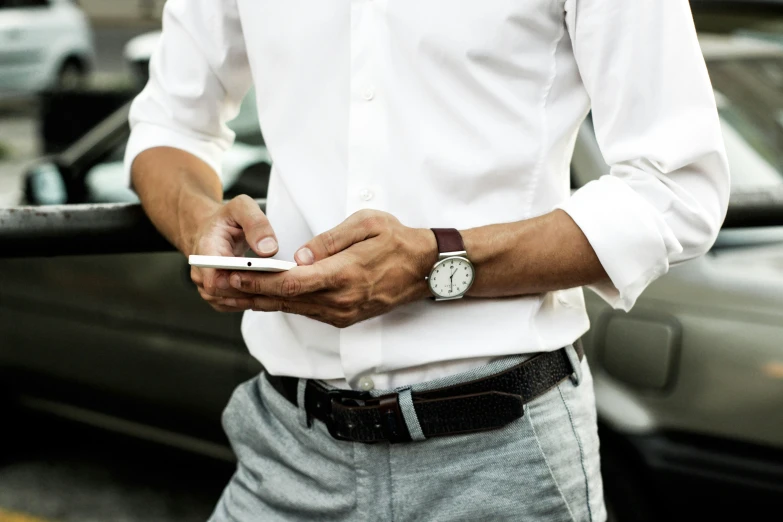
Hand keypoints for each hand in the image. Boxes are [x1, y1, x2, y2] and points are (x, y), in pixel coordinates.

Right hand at [188, 195, 278, 311]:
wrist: (215, 229)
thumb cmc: (227, 220)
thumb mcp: (242, 207)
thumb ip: (256, 224)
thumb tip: (268, 249)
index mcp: (205, 251)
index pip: (214, 279)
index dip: (237, 283)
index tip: (260, 277)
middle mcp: (202, 273)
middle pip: (226, 294)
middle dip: (253, 289)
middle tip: (280, 284)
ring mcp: (209, 287)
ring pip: (232, 302)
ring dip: (255, 297)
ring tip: (279, 288)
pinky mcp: (219, 295)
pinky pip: (235, 304)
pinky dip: (253, 300)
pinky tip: (270, 291)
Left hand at [226, 210, 437, 327]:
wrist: (427, 270)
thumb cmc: (398, 241)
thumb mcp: (367, 225)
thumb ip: (330, 240)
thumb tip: (300, 256)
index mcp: (345, 275)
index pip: (292, 282)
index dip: (259, 279)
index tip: (234, 272)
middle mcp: (341, 301)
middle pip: (285, 299)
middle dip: (249, 291)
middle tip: (218, 284)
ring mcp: (343, 313)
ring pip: (293, 309)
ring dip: (261, 301)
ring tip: (231, 291)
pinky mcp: (344, 318)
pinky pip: (306, 312)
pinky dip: (282, 304)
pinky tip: (263, 297)